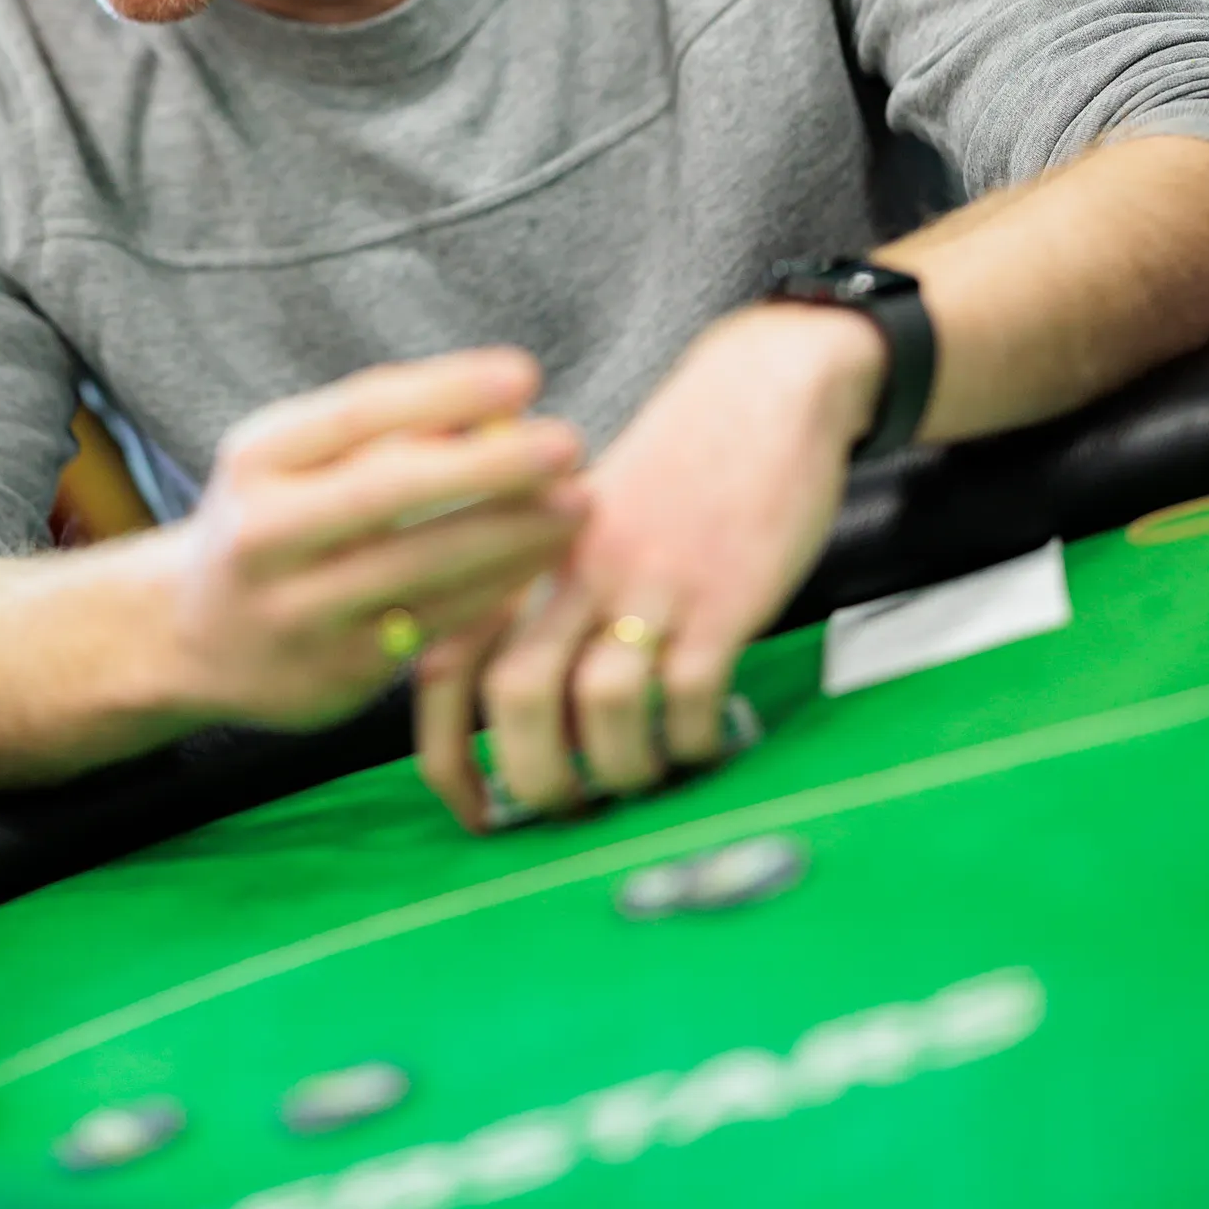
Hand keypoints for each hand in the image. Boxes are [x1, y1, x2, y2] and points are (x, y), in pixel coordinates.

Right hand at [147, 347, 587, 732]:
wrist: (190, 635)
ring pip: (421, 570)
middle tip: (568, 445)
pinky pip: (432, 630)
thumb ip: (381, 427)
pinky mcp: (331, 677)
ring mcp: (295, 613)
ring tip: (579, 505)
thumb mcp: (294, 459)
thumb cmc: (276, 517)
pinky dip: (495, 594)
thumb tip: (502, 396)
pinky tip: (541, 565)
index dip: (446, 390)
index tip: (525, 376)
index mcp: (255, 459)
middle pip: (389, 491)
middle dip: (490, 466)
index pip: (357, 412)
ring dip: (512, 537)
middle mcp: (263, 535)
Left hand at [417, 305, 882, 828]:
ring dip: (621, 771)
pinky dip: (693, 742)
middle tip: (568, 812)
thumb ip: (541, 605)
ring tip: (642, 778)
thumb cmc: (668, 476)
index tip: (475, 816)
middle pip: (516, 698)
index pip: (450, 664)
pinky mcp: (722, 592)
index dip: (448, 757)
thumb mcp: (578, 525)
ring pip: (601, 707)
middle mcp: (572, 565)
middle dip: (535, 781)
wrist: (760, 392)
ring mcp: (647, 578)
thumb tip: (524, 726)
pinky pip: (690, 696)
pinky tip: (703, 741)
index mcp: (523, 552)